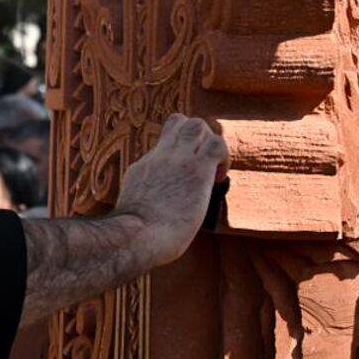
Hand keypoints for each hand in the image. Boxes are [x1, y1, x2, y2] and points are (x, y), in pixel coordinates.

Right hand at [114, 114, 228, 269]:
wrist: (137, 235)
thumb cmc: (135, 236)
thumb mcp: (134, 211)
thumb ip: (146, 202)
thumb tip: (156, 212)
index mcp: (142, 168)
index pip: (163, 146)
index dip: (178, 155)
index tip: (183, 178)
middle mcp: (159, 156)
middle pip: (178, 121)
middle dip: (195, 136)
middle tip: (202, 162)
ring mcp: (178, 160)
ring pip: (197, 124)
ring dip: (210, 141)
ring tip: (212, 167)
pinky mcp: (197, 170)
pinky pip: (218, 145)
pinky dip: (223, 157)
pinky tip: (218, 178)